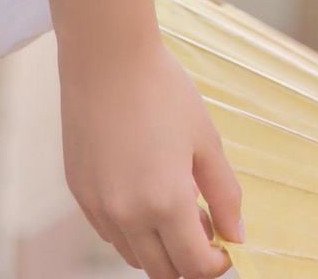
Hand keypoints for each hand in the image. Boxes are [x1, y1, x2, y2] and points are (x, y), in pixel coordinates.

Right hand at [59, 33, 244, 278]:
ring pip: (133, 255)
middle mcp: (126, 214)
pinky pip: (109, 232)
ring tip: (177, 204)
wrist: (106, 59)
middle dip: (189, 260)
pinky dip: (132, 229)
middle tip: (205, 224)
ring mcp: (98, 206)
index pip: (194, 266)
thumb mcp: (206, 142)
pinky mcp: (79, 193)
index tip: (226, 245)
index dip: (216, 265)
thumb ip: (225, 196)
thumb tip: (237, 236)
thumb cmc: (163, 92)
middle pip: (162, 271)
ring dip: (159, 247)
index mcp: (165, 202)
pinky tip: (146, 192)